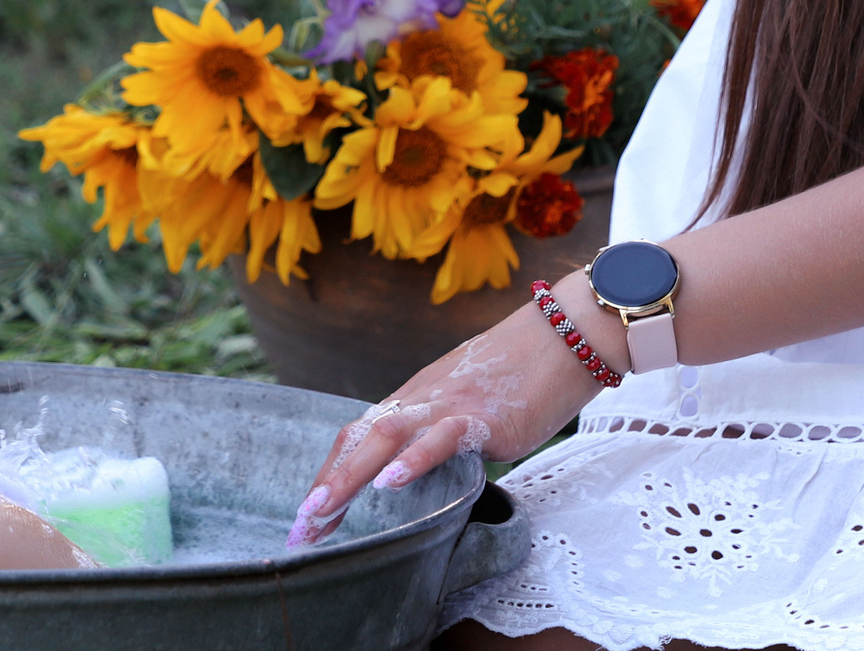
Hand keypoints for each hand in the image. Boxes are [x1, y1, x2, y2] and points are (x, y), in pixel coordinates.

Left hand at [288, 274, 614, 546]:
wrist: (563, 334)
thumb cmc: (520, 374)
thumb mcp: (466, 407)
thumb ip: (438, 435)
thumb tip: (424, 472)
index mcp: (414, 401)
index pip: (357, 437)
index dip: (330, 475)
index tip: (308, 518)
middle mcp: (420, 400)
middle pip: (359, 440)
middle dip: (326, 486)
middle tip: (300, 530)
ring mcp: (449, 405)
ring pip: (386, 438)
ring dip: (349, 476)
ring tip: (322, 511)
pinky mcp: (483, 416)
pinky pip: (442, 438)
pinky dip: (413, 460)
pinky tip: (390, 482)